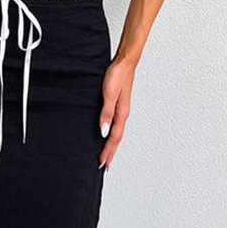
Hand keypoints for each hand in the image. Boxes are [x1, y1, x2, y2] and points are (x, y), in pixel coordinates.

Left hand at [97, 54, 136, 169]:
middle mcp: (123, 113)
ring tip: (106, 154)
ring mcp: (122, 109)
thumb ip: (106, 113)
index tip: (101, 163)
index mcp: (122, 113)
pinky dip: (112, 133)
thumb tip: (103, 131)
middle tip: (104, 165)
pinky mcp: (119, 104)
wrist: (125, 62)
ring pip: (117, 132)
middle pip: (117, 138)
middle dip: (110, 152)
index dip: (108, 151)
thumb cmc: (118, 75)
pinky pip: (116, 123)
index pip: (114, 138)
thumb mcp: (109, 93)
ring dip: (111, 144)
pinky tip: (107, 132)